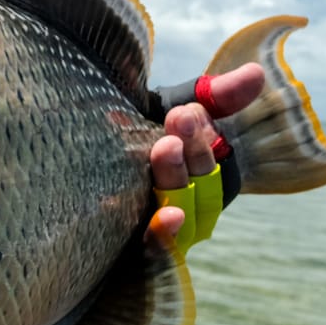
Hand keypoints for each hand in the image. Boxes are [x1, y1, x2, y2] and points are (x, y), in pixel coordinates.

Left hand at [144, 63, 262, 248]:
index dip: (205, 135)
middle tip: (178, 119)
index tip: (187, 109)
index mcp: (202, 173)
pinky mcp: (138, 251)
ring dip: (177, 178)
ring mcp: (167, 230)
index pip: (213, 158)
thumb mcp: (170, 109)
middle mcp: (191, 205)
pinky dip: (165, 235)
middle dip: (193, 149)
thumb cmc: (131, 133)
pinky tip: (168, 217)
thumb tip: (257, 73)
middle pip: (202, 183)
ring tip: (165, 148)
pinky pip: (157, 250)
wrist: (68, 159)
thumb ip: (214, 96)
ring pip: (182, 208)